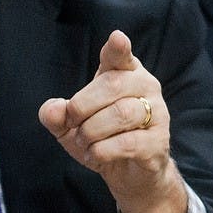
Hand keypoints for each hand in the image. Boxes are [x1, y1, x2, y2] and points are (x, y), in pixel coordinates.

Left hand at [38, 29, 187, 212]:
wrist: (127, 173)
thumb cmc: (99, 138)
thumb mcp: (68, 126)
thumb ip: (56, 114)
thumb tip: (53, 109)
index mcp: (123, 75)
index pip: (120, 57)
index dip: (117, 49)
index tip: (117, 38)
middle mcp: (145, 88)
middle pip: (112, 86)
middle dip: (81, 106)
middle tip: (71, 123)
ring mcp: (157, 114)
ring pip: (121, 113)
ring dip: (91, 131)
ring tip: (84, 142)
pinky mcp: (158, 142)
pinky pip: (128, 142)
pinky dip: (102, 151)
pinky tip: (95, 155)